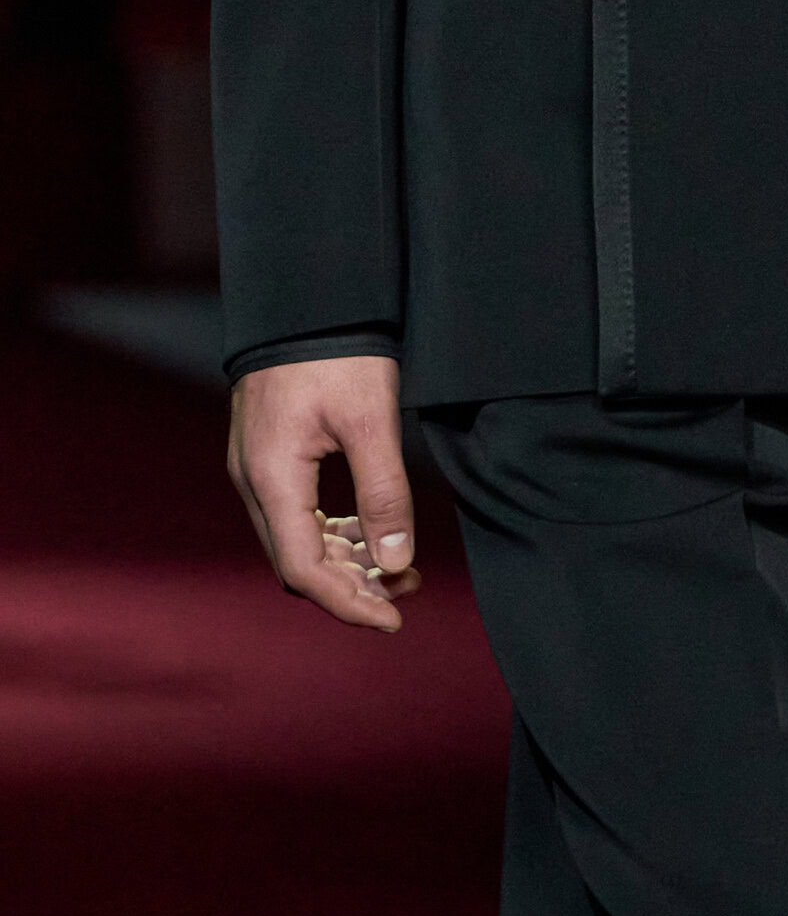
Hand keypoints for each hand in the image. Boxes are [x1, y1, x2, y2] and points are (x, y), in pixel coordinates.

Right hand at [228, 355, 421, 629]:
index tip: (394, 619)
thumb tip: (398, 562)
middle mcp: (253, 480)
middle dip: (352, 586)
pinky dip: (332, 532)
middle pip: (296, 562)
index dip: (349, 603)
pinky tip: (367, 531)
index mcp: (272, 477)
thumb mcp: (371, 418)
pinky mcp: (267, 454)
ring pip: (296, 540)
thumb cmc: (338, 349)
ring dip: (343, 560)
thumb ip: (384, 492)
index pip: (303, 569)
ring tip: (398, 566)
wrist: (306, 296)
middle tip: (406, 592)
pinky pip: (296, 513)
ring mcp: (255, 468)